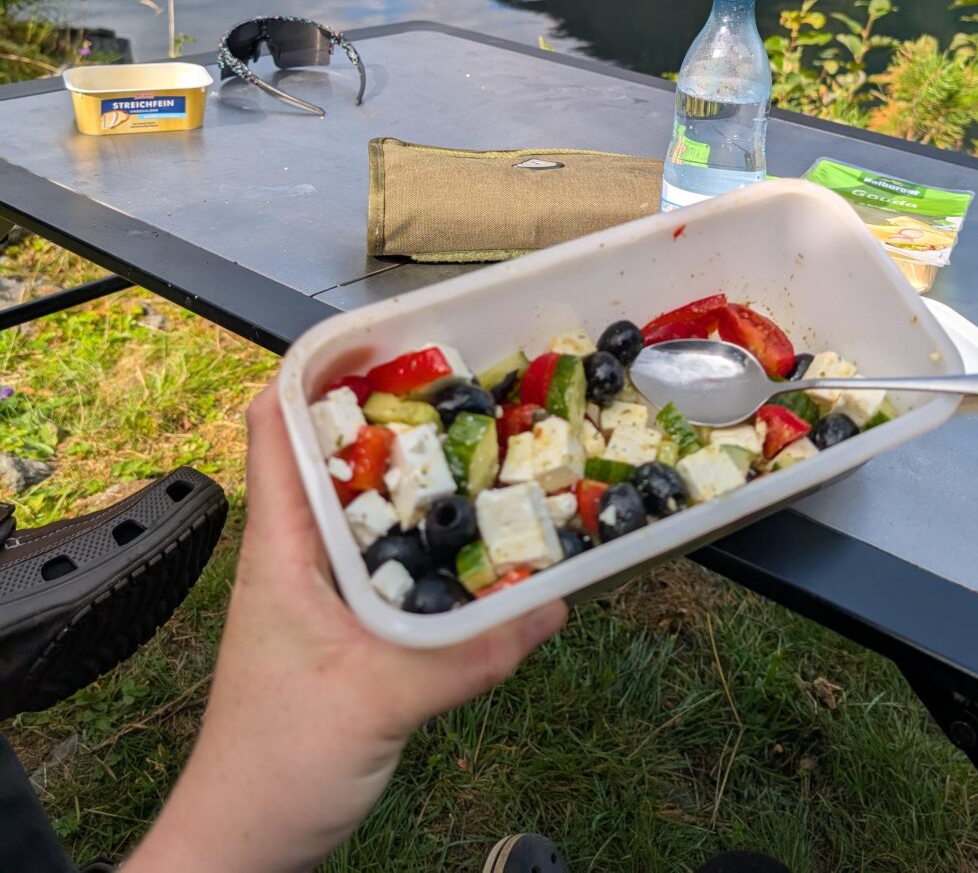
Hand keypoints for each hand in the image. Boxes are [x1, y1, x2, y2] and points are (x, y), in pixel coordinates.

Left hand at [124, 381, 565, 872]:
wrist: (245, 845)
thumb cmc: (274, 765)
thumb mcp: (376, 700)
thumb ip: (466, 655)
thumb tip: (552, 605)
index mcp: (281, 543)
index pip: (274, 424)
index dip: (319, 368)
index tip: (386, 336)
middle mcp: (298, 552)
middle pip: (335, 453)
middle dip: (396, 414)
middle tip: (468, 386)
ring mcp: (321, 590)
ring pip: (370, 506)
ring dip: (421, 478)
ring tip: (488, 448)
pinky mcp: (348, 627)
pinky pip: (393, 561)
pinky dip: (434, 540)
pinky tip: (484, 547)